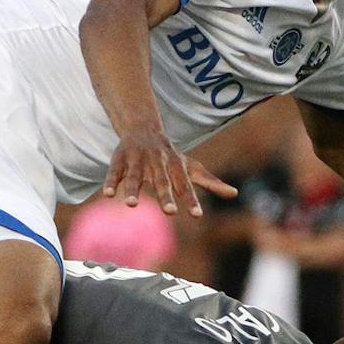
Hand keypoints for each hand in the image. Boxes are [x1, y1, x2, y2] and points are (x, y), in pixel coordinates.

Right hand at [103, 128, 236, 217]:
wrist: (144, 128)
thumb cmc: (170, 156)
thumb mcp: (191, 167)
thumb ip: (211, 182)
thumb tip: (234, 193)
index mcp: (176, 167)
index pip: (185, 185)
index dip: (191, 200)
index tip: (197, 215)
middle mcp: (157, 163)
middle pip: (161, 181)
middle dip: (165, 195)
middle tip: (169, 212)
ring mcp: (137, 161)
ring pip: (134, 176)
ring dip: (132, 189)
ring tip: (130, 204)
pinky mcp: (120, 160)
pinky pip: (114, 171)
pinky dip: (111, 181)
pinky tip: (108, 194)